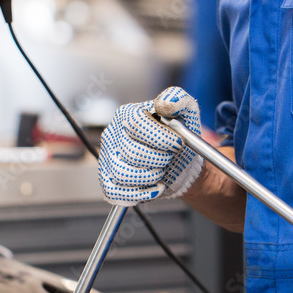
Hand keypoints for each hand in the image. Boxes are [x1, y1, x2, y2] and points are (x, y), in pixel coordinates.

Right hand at [98, 87, 203, 205]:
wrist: (177, 160)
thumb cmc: (178, 135)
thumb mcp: (185, 111)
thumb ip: (178, 99)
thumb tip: (165, 103)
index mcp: (127, 114)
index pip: (137, 124)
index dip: (161, 137)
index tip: (179, 143)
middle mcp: (112, 135)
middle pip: (133, 152)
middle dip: (160, 158)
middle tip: (170, 157)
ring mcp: (107, 159)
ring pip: (124, 174)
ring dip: (152, 176)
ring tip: (162, 169)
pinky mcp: (108, 180)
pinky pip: (117, 193)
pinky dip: (141, 193)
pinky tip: (155, 186)